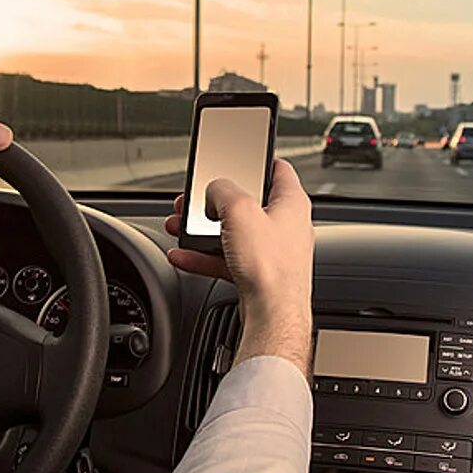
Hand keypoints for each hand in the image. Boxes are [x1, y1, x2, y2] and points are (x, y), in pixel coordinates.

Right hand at [164, 159, 314, 374]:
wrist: (272, 316)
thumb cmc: (270, 267)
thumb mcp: (239, 211)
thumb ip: (222, 191)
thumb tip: (213, 191)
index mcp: (291, 202)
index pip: (278, 168)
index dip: (257, 157)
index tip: (238, 155)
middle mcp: (285, 225)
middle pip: (247, 202)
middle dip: (215, 201)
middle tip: (195, 200)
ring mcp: (272, 252)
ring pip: (233, 232)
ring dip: (204, 229)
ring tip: (181, 226)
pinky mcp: (259, 274)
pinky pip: (227, 258)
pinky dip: (204, 256)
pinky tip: (183, 256)